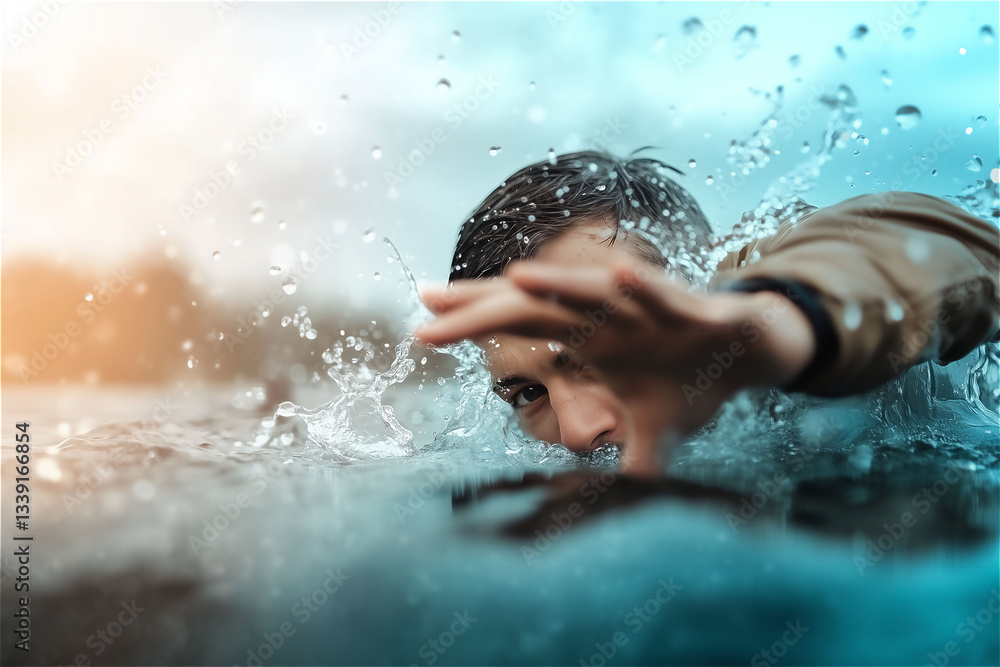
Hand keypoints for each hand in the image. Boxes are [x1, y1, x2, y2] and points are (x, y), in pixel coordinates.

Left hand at [415, 257, 814, 472]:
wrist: (750, 351)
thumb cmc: (691, 380)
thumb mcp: (654, 432)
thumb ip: (626, 462)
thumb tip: (605, 509)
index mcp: (589, 337)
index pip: (519, 324)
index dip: (472, 321)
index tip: (421, 325)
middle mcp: (606, 315)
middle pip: (537, 305)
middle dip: (485, 304)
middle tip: (428, 300)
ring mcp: (644, 308)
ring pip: (595, 294)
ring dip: (559, 284)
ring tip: (513, 276)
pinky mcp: (689, 307)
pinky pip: (664, 296)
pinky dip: (645, 289)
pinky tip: (621, 276)